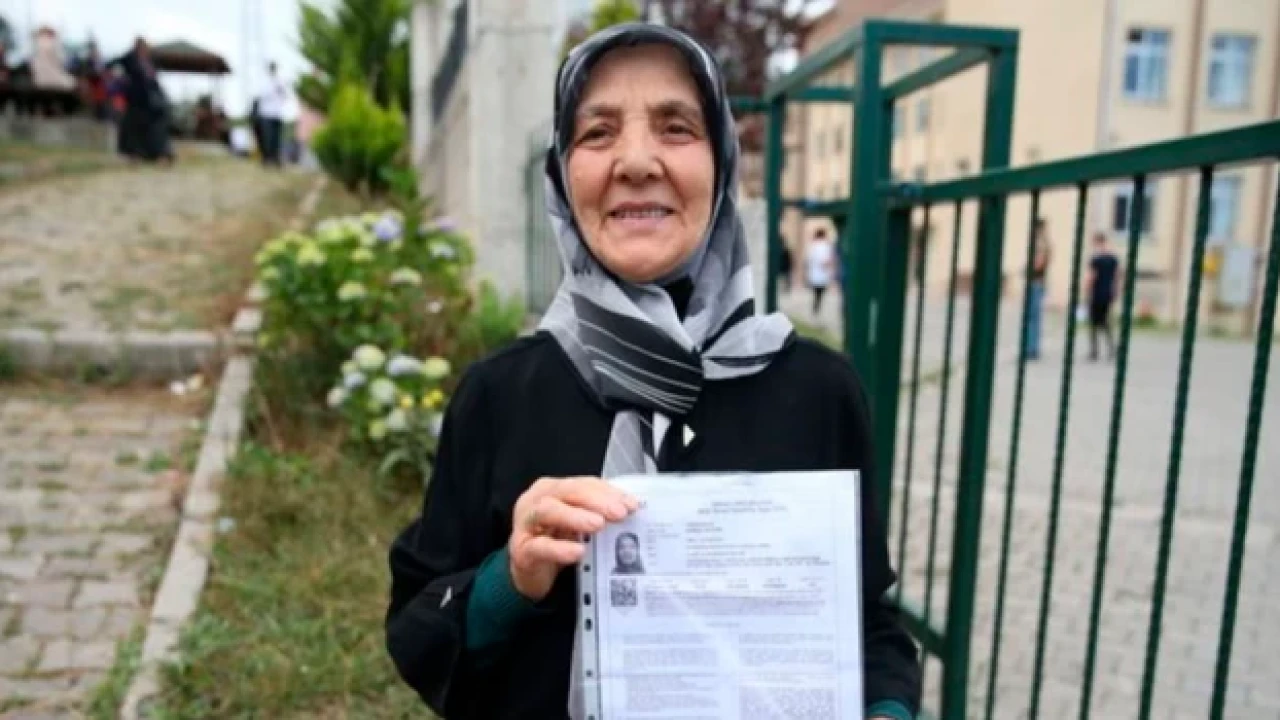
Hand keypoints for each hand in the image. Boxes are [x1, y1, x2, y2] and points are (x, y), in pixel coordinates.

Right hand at [508, 477, 637, 601]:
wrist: (528, 573)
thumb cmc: (554, 541)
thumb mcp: (576, 524)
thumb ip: (596, 513)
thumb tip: (630, 509)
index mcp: (552, 489)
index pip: (583, 484)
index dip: (608, 492)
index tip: (632, 504)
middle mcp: (536, 500)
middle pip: (566, 491)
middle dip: (596, 500)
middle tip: (619, 512)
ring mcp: (525, 524)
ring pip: (547, 511)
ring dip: (575, 516)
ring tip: (598, 524)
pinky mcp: (521, 550)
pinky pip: (539, 546)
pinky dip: (559, 548)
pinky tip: (578, 551)